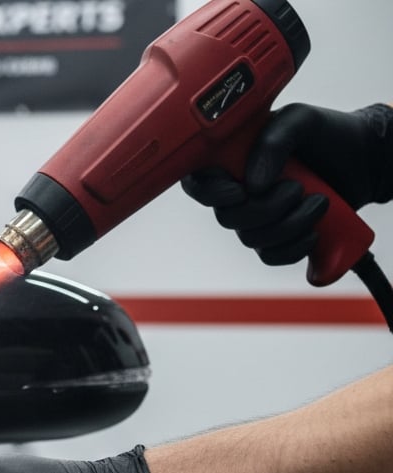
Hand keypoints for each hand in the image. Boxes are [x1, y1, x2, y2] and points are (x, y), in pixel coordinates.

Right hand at [181, 103, 392, 265]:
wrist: (366, 160)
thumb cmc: (330, 135)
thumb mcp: (301, 121)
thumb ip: (272, 142)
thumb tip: (252, 185)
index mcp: (233, 161)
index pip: (199, 184)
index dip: (211, 194)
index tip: (240, 190)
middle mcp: (241, 192)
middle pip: (227, 218)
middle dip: (265, 210)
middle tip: (297, 189)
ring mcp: (259, 219)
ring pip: (252, 240)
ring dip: (288, 227)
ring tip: (319, 204)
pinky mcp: (280, 239)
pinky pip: (271, 257)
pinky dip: (293, 249)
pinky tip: (314, 233)